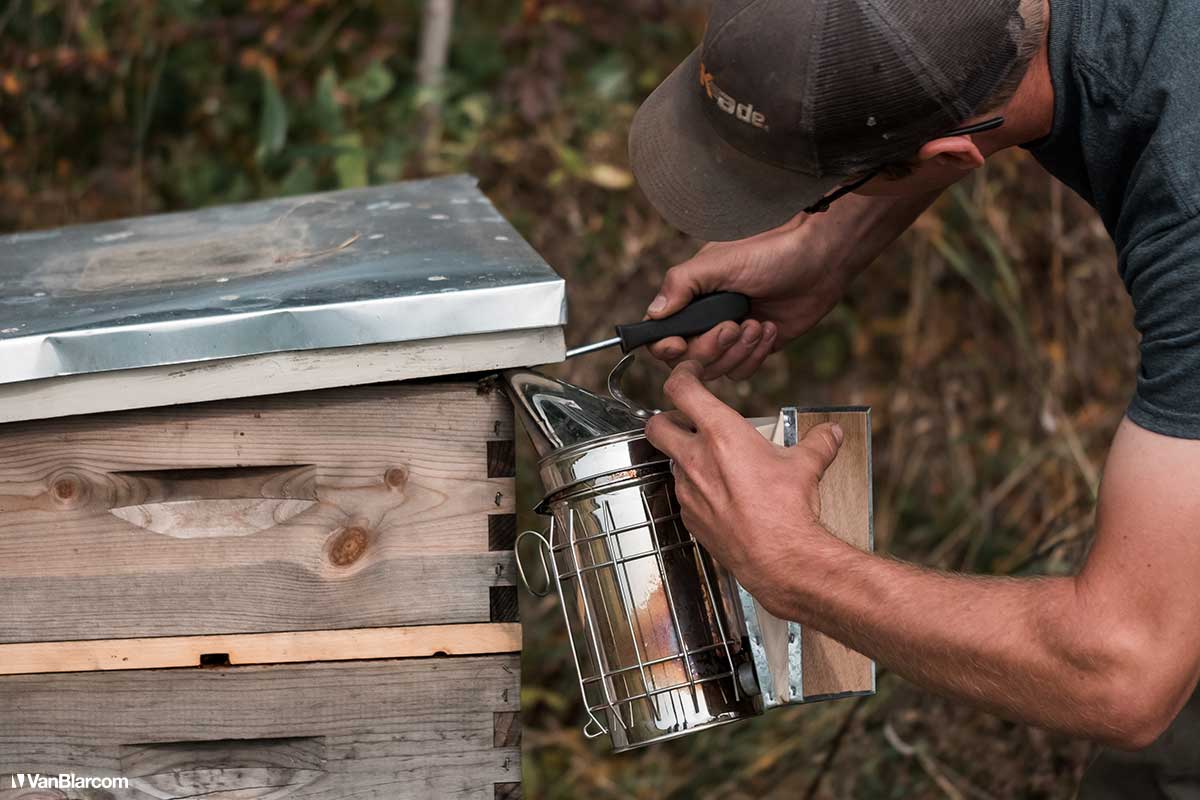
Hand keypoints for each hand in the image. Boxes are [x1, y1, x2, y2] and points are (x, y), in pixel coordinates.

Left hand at [644, 361, 847, 617]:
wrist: (779, 559)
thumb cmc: (788, 510)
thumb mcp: (807, 466)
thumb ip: (818, 443)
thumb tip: (831, 434)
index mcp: (721, 434)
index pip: (681, 389)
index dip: (681, 374)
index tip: (688, 373)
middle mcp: (696, 458)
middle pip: (657, 424)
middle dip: (666, 417)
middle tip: (685, 419)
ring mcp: (688, 489)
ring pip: (671, 461)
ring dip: (685, 456)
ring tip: (715, 462)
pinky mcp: (689, 516)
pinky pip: (684, 494)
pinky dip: (696, 488)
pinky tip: (721, 495)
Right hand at [645, 214, 852, 379]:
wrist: (819, 260)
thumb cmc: (769, 251)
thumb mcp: (719, 262)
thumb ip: (681, 284)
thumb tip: (654, 313)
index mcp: (691, 297)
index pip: (662, 334)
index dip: (666, 346)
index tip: (678, 345)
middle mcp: (707, 320)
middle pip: (689, 359)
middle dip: (711, 348)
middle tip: (732, 326)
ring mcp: (731, 336)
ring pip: (716, 370)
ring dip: (737, 351)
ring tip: (757, 322)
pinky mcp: (755, 347)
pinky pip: (742, 371)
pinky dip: (756, 355)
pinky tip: (769, 327)